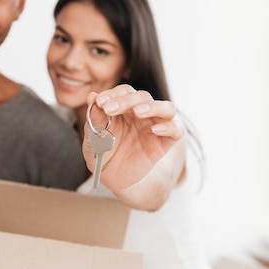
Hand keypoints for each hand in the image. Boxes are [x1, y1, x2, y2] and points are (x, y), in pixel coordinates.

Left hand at [83, 84, 186, 209]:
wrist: (112, 177)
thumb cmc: (102, 151)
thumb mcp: (93, 136)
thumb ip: (94, 118)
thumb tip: (92, 96)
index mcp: (125, 107)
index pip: (124, 92)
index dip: (113, 94)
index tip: (99, 102)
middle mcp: (143, 112)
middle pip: (143, 97)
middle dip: (126, 101)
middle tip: (109, 108)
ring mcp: (156, 126)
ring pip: (166, 108)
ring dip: (152, 107)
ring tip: (138, 112)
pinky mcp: (165, 142)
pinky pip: (176, 130)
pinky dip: (169, 127)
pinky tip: (155, 130)